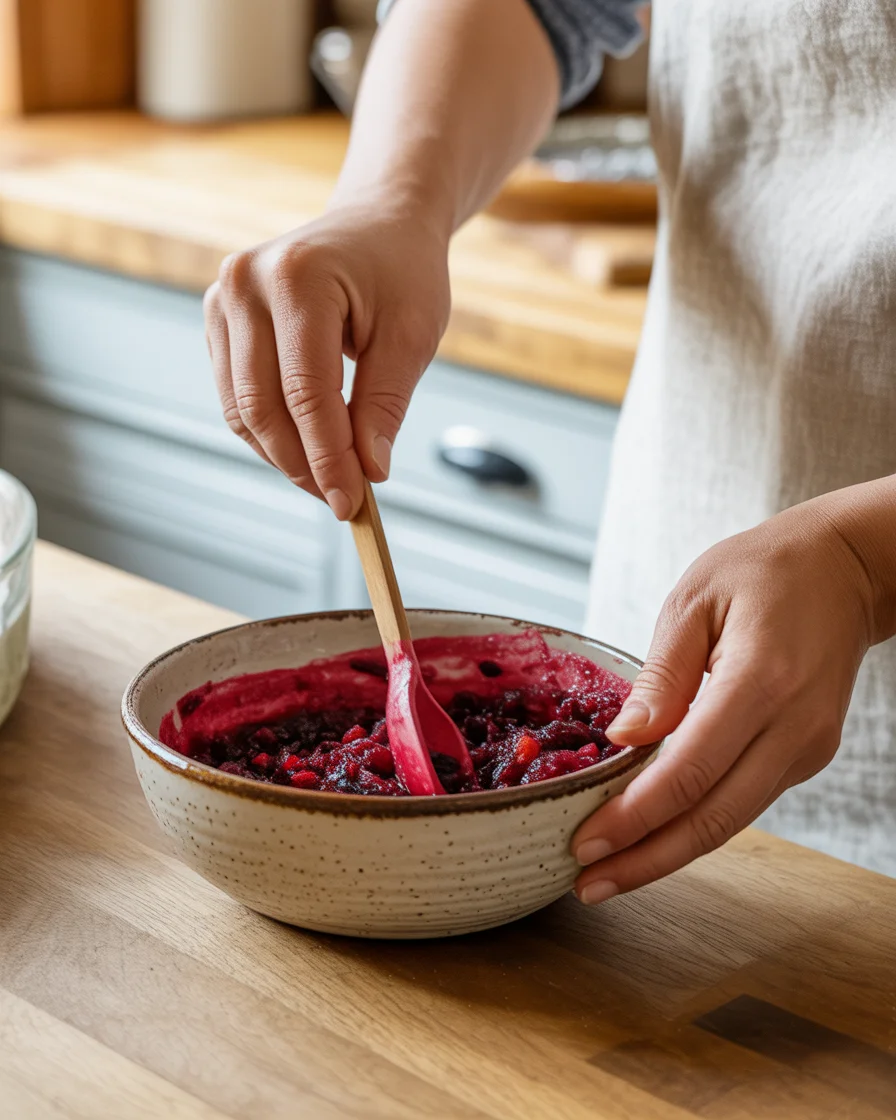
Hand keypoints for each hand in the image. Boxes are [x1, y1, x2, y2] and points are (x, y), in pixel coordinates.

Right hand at [203, 198, 450, 518]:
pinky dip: (270, 432)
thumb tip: (368, 472)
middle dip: (302, 464)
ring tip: (329, 480)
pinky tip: (307, 448)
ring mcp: (221, 299)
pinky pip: (236, 396)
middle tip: (342, 501)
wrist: (377, 224)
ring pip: (241, 409)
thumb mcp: (413, 335)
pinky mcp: (218, 319)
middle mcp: (244, 283)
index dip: (328, 457)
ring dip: (283, 456)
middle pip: (262, 406)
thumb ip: (385, 404)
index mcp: (297, 276)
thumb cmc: (402, 273)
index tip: (352, 503)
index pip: (306, 392)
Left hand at [572, 490, 894, 903]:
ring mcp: (808, 745)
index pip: (690, 769)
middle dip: (647, 860)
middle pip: (715, 817)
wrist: (844, 568)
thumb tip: (623, 740)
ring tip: (609, 873)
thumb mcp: (696, 600)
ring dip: (669, 852)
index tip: (585, 842)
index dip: (636, 816)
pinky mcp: (807, 752)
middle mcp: (795, 726)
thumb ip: (662, 676)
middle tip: (588, 885)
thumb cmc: (765, 571)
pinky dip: (697, 822)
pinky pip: (745, 798)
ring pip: (733, 819)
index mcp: (761, 680)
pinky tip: (652, 833)